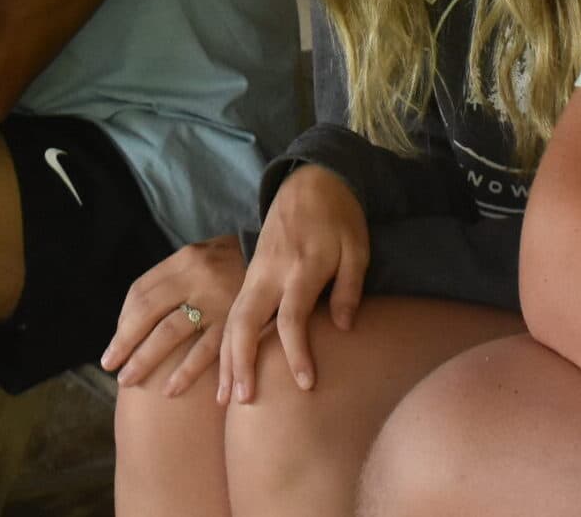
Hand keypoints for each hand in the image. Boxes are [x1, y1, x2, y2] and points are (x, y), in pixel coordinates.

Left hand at [101, 235, 247, 395]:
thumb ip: (174, 279)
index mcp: (185, 259)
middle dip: (125, 342)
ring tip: (129, 381)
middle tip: (111, 367)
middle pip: (149, 311)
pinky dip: (186, 371)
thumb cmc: (234, 263)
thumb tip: (135, 316)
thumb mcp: (203, 257)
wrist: (284, 254)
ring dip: (145, 359)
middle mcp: (197, 276)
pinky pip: (206, 350)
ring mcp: (217, 299)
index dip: (124, 320)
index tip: (114, 344)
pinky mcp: (236, 321)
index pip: (141, 290)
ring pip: (170, 331)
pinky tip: (171, 390)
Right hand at [218, 165, 368, 402]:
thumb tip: (344, 328)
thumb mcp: (356, 247)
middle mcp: (272, 271)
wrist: (310, 180)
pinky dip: (225, 342)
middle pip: (247, 320)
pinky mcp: (250, 272)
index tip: (305, 385)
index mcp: (302, 265)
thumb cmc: (339, 216)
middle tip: (243, 400)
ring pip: (232, 318)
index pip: (292, 317)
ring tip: (225, 398)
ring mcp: (257, 271)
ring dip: (226, 358)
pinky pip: (232, 311)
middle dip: (241, 361)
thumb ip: (349, 287)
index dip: (297, 352)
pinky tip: (223, 368)